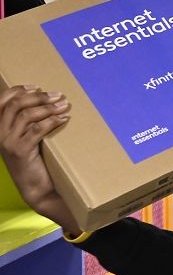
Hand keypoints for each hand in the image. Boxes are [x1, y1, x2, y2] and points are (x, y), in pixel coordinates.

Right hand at [0, 86, 79, 233]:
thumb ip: (28, 123)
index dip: (18, 90)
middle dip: (39, 97)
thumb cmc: (36, 161)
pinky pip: (37, 130)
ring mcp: (8, 143)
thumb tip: (47, 100)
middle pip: (16, 105)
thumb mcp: (27, 139)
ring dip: (49, 107)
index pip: (1, 101)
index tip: (37, 86)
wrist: (37, 189)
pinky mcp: (20, 151)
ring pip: (27, 115)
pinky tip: (64, 119)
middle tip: (58, 96)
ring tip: (64, 106)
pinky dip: (52, 121)